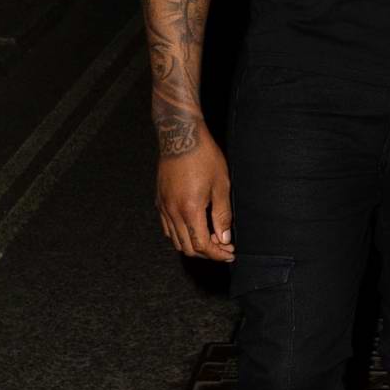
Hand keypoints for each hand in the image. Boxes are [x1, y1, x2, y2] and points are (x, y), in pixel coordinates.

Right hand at [156, 133, 234, 261]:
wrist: (180, 136)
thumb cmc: (204, 156)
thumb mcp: (221, 185)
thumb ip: (222, 215)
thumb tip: (224, 238)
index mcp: (190, 210)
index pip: (202, 245)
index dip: (217, 254)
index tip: (230, 254)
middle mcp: (173, 212)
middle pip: (187, 248)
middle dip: (207, 253)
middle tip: (223, 249)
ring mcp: (163, 207)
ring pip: (175, 240)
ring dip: (193, 246)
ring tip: (211, 239)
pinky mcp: (159, 201)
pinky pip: (167, 228)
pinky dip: (180, 235)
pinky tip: (193, 228)